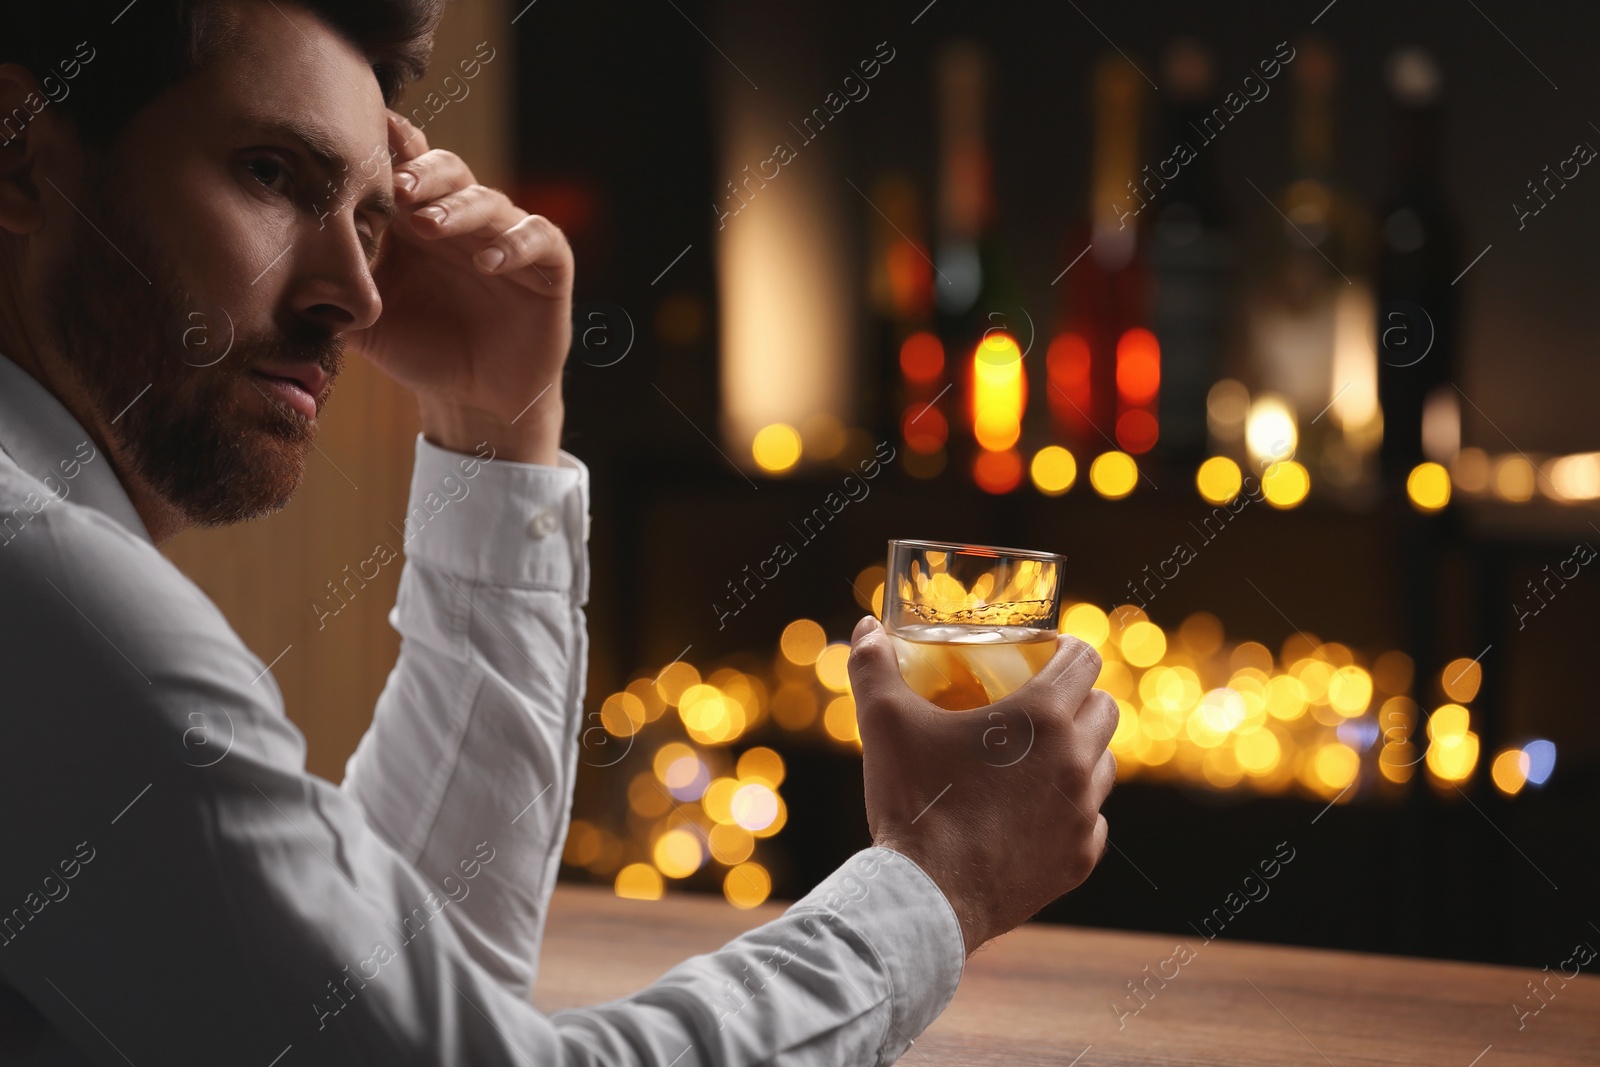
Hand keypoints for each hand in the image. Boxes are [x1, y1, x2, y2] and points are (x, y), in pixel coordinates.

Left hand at [349, 111, 572, 464]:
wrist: (474, 401)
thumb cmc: (419, 352)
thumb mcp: (364, 324)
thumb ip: (330, 293)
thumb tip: (273, 271)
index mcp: (415, 220)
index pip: (402, 169)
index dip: (386, 150)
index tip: (358, 137)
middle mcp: (462, 219)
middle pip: (445, 170)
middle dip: (420, 174)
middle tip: (394, 188)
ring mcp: (507, 237)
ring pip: (488, 200)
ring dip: (458, 208)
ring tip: (429, 225)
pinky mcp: (548, 264)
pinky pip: (538, 237)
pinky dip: (513, 242)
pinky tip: (487, 260)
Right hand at [847, 616, 1117, 954]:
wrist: (926, 896)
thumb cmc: (912, 801)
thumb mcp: (884, 723)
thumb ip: (874, 666)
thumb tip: (868, 628)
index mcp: (1042, 718)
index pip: (1085, 661)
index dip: (1068, 649)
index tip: (1045, 655)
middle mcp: (1076, 762)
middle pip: (1104, 709)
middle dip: (1078, 699)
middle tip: (1039, 706)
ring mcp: (1082, 814)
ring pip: (1105, 766)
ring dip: (1080, 754)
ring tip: (1038, 760)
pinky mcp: (1079, 859)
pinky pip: (1092, 821)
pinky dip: (1071, 811)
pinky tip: (1035, 813)